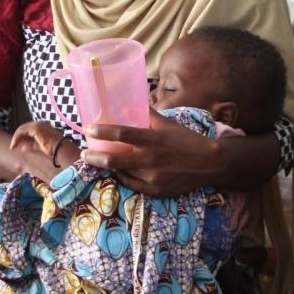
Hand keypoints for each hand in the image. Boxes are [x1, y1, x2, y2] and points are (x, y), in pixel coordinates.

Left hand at [11, 120, 80, 174]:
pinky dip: (17, 137)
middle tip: (12, 146)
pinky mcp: (36, 128)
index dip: (22, 136)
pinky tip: (14, 144)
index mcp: (44, 126)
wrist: (61, 149)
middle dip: (18, 137)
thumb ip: (32, 146)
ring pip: (22, 128)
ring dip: (16, 137)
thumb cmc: (55, 149)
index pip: (29, 129)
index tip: (16, 146)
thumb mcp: (41, 148)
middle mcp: (41, 123)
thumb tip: (22, 147)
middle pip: (25, 128)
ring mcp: (38, 125)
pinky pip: (22, 131)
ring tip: (12, 146)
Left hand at [82, 109, 217, 196]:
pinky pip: (131, 184)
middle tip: (84, 154)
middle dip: (94, 158)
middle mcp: (150, 159)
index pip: (122, 134)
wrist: (209, 163)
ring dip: (107, 167)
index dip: (102, 132)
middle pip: (114, 161)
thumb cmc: (186, 140)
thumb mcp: (168, 123)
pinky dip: (122, 177)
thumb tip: (132, 102)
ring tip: (98, 161)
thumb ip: (148, 114)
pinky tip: (117, 171)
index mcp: (153, 139)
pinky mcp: (155, 190)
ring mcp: (152, 177)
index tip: (88, 129)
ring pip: (121, 173)